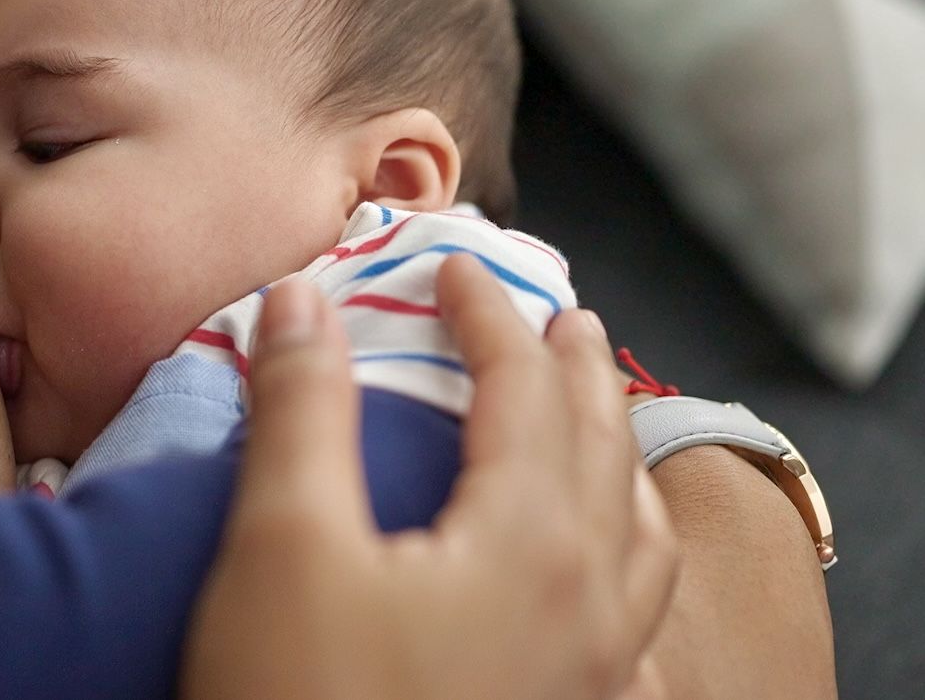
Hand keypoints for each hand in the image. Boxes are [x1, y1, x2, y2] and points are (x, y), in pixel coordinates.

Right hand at [185, 256, 677, 699]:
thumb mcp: (282, 544)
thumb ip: (302, 410)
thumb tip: (306, 298)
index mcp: (529, 541)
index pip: (524, 389)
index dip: (485, 314)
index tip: (449, 266)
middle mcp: (587, 606)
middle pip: (605, 454)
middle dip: (579, 373)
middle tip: (565, 318)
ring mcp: (591, 681)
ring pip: (642, 548)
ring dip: (623, 464)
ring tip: (604, 429)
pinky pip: (636, 639)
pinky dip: (630, 581)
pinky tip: (609, 596)